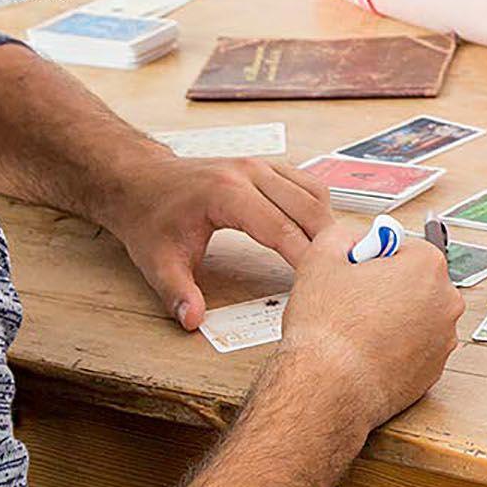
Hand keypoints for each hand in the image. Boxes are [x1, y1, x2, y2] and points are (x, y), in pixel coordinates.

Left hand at [111, 155, 334, 330]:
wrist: (143, 180)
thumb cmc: (151, 219)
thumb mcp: (156, 260)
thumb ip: (177, 292)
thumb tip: (193, 321)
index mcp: (226, 193)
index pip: (280, 228)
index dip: (305, 257)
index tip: (324, 283)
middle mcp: (250, 173)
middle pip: (308, 207)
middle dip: (328, 241)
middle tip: (343, 275)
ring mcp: (262, 165)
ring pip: (314, 192)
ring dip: (327, 224)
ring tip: (336, 258)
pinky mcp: (267, 167)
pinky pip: (307, 185)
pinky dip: (319, 210)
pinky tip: (319, 235)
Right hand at [279, 221, 463, 433]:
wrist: (327, 389)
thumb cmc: (328, 331)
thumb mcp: (321, 257)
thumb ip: (342, 235)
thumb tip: (351, 239)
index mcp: (427, 266)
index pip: (402, 246)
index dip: (373, 258)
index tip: (357, 271)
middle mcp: (446, 301)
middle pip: (414, 280)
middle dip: (387, 286)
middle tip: (354, 300)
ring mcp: (443, 339)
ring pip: (416, 315)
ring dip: (393, 317)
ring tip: (358, 329)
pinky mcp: (434, 371)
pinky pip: (416, 347)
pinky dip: (397, 347)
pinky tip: (368, 351)